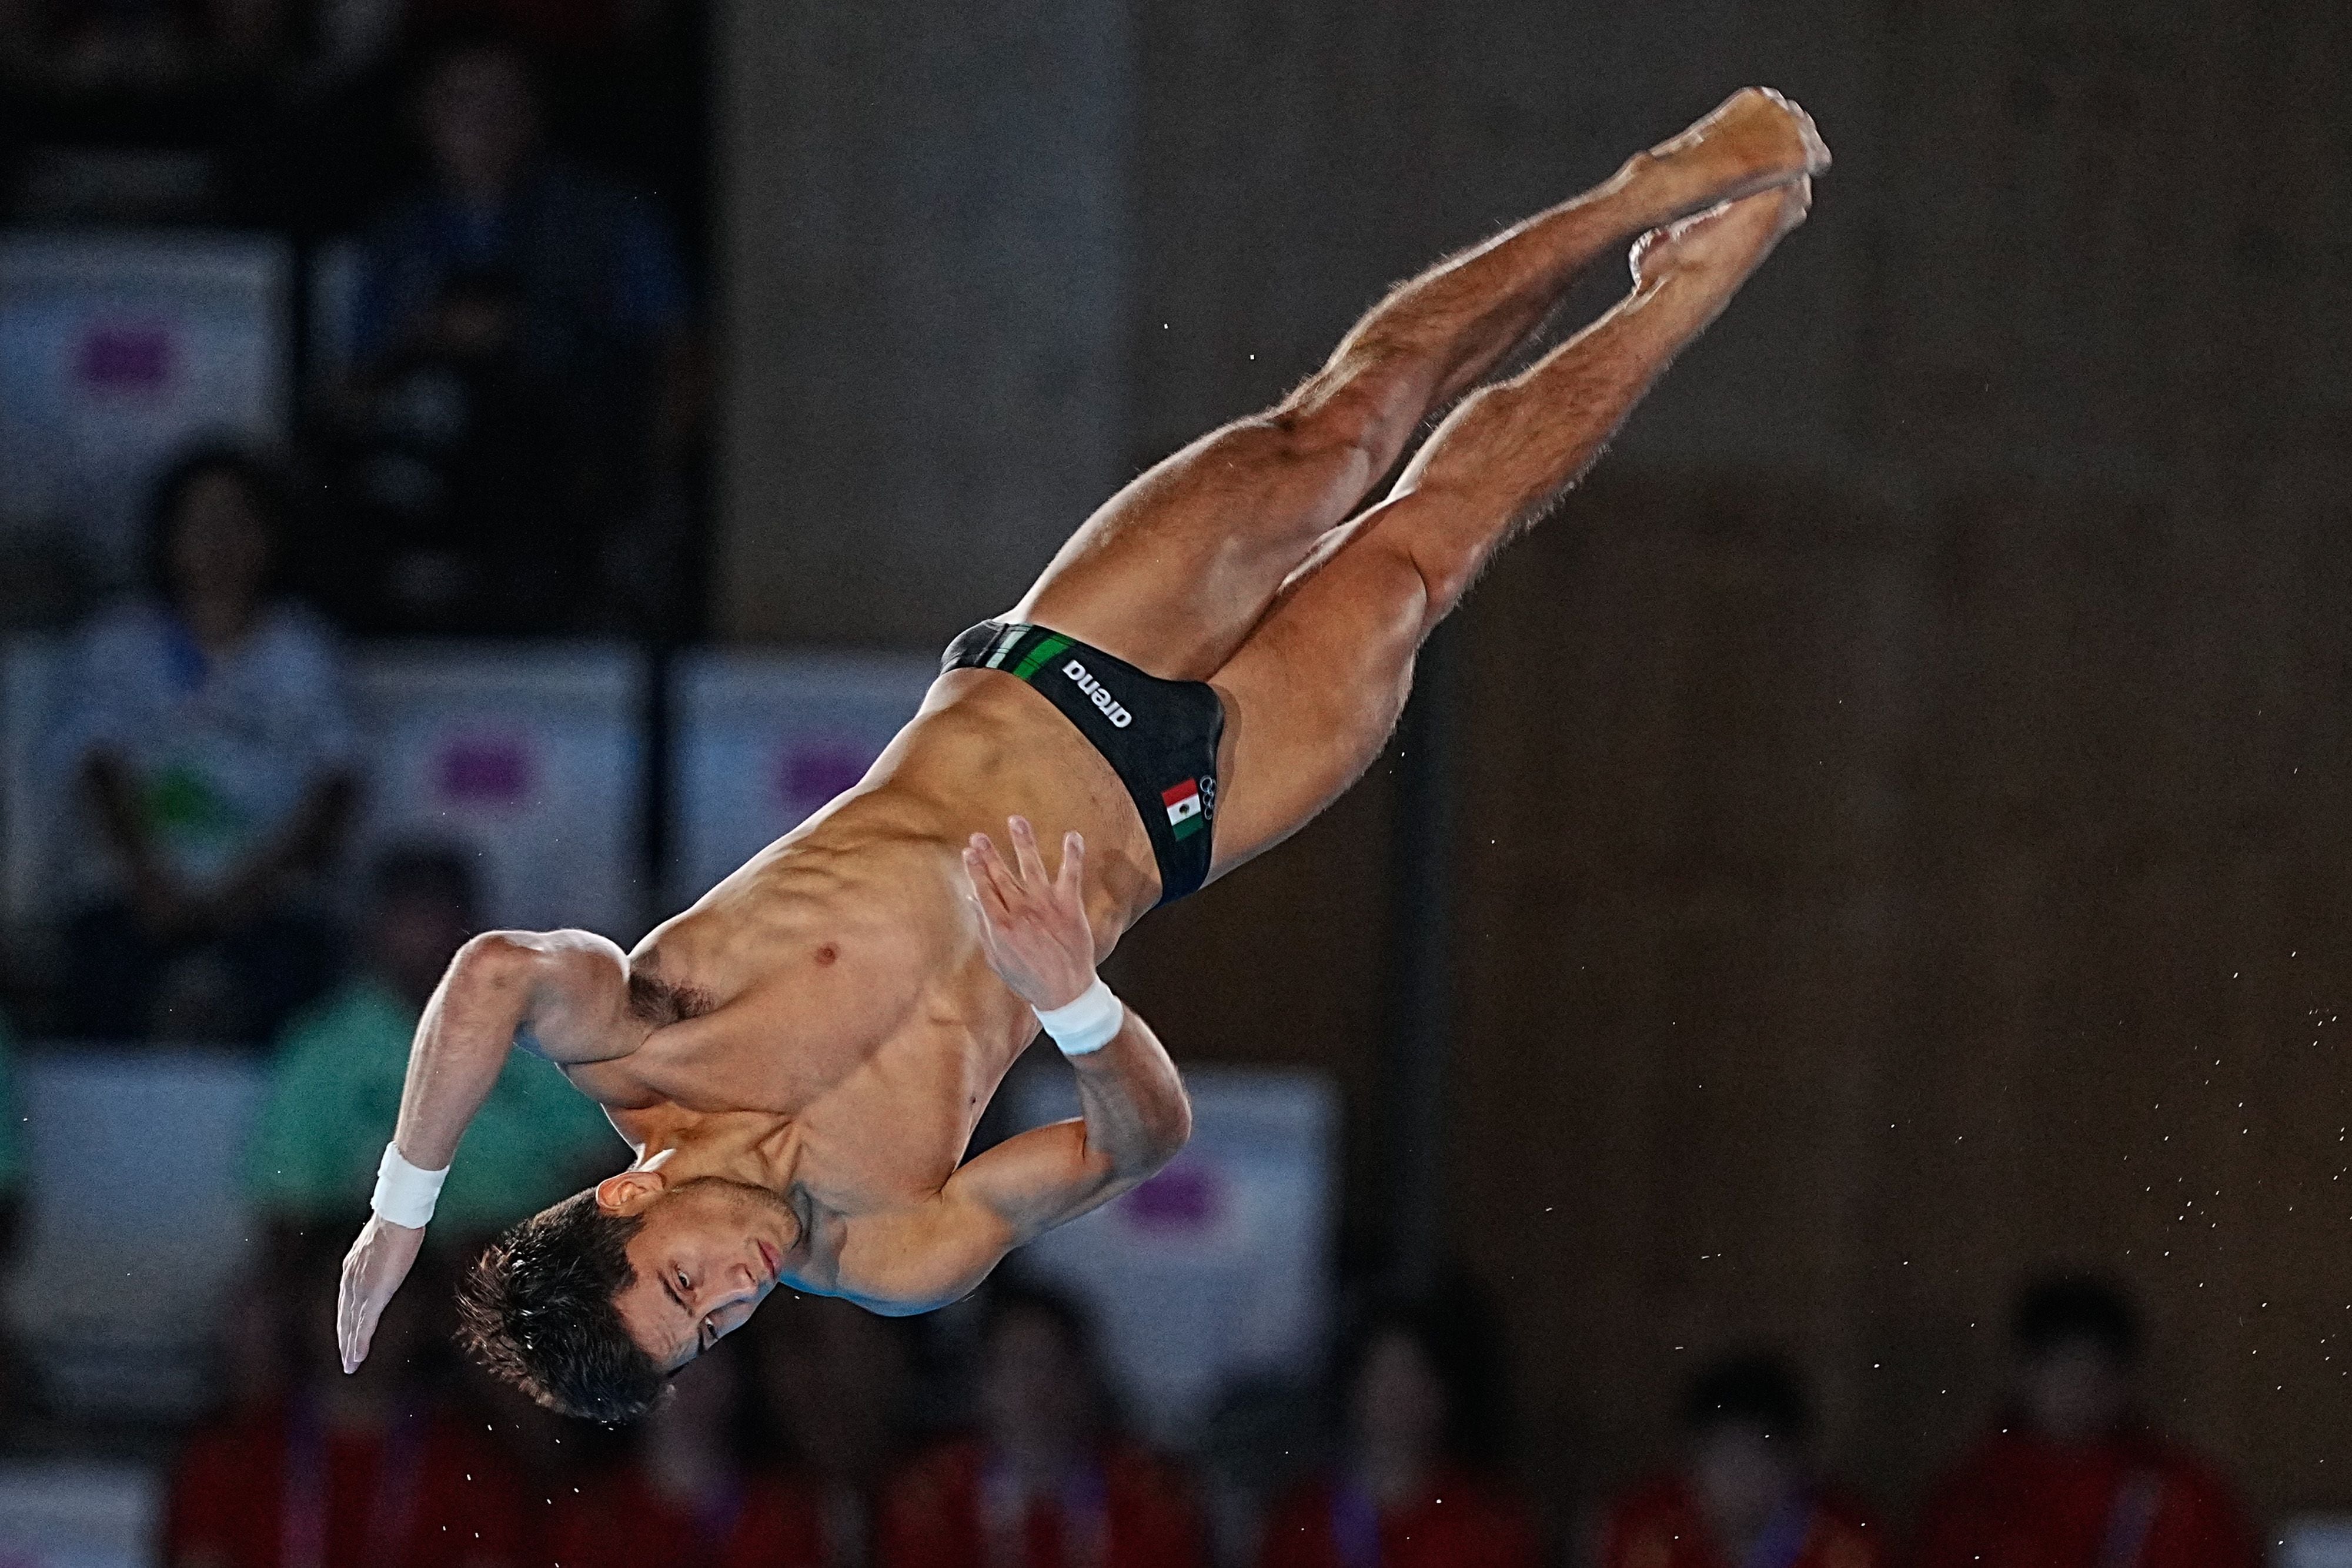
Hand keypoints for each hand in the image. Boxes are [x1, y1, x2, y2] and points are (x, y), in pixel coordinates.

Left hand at [336, 1214, 423, 1372]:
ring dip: (349, 1347)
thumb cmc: (396, 1223)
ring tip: (350, 1365)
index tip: (347, 1335)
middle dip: (345, 1339)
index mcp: (352, 1269)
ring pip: (351, 1325)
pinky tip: (357, 1358)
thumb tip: (389, 1255)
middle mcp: (349, 1281)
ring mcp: (359, 1289)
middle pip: (345, 1317)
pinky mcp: (373, 1296)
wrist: (397, 1217)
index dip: (346, 1321)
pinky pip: (363, 1325)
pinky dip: (358, 1343)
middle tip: (347, 1360)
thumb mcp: (383, 1243)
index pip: (346, 1302)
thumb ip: (381, 1256)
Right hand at [964, 817, 1095, 1010]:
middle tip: (979, 836)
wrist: (1065, 991)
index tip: (968, 852)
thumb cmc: (1028, 978)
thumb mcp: (997, 958)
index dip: (974, 869)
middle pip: (1001, 875)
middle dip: (988, 853)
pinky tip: (1072, 835)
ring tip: (1016, 821)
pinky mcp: (1069, 905)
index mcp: (1001, 925)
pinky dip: (1072, 854)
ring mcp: (1046, 905)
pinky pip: (1071, 874)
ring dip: (1023, 841)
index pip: (983, 889)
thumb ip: (984, 927)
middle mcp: (1021, 910)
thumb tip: (972, 899)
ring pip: (1032, 866)